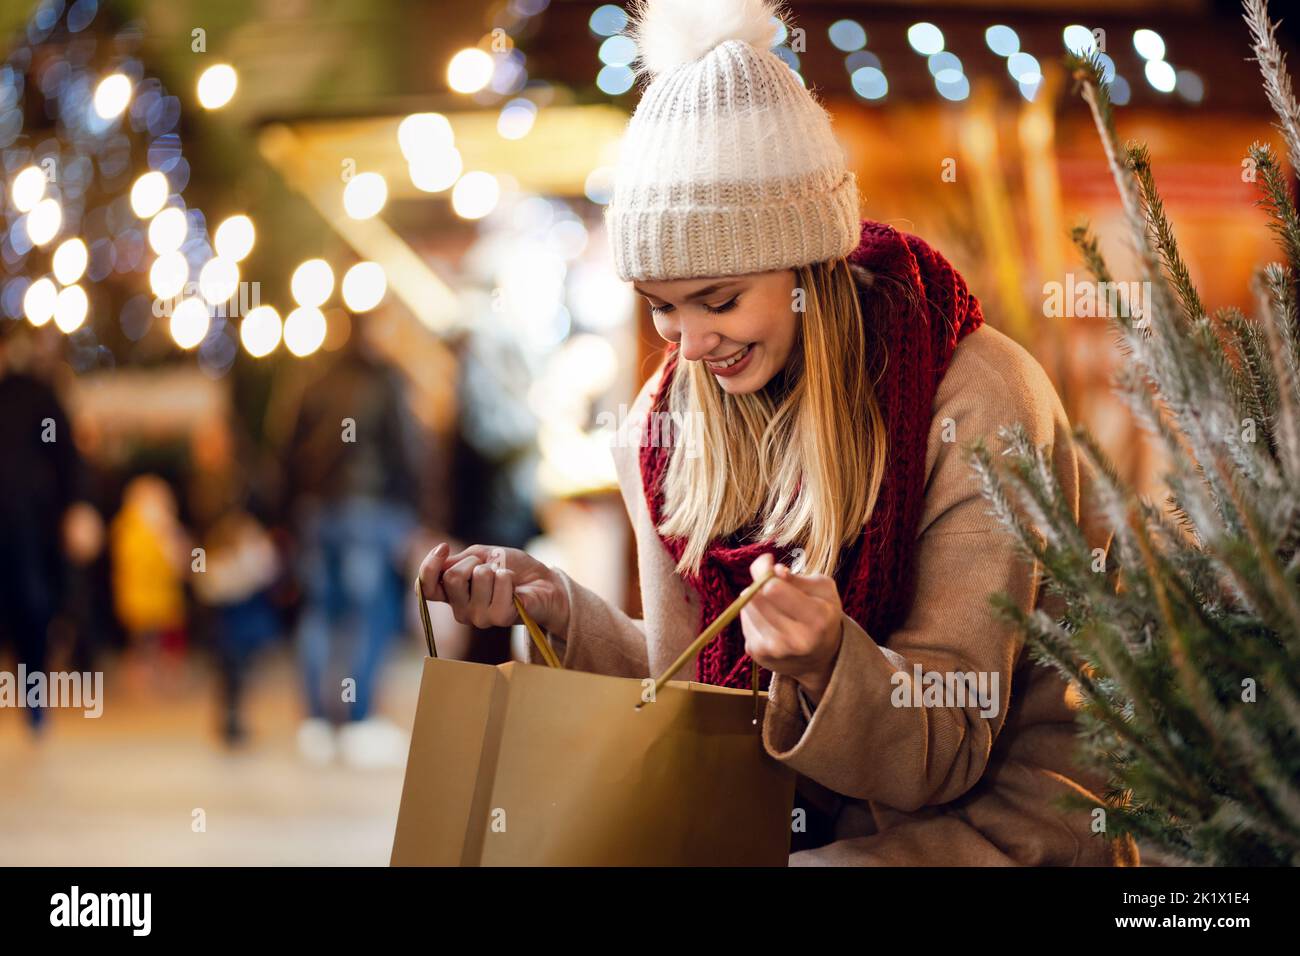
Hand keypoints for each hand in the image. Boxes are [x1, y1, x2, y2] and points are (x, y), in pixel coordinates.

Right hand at [417, 542, 569, 636]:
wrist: (544, 584)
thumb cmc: (512, 569)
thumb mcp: (480, 556)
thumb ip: (458, 560)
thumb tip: (441, 558)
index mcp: (453, 596)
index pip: (425, 587)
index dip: (429, 566)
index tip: (444, 548)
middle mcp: (462, 611)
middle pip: (452, 577)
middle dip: (474, 562)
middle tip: (490, 567)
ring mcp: (480, 617)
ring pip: (478, 576)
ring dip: (496, 568)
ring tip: (506, 578)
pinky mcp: (500, 618)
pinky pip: (500, 581)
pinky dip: (509, 575)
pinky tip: (515, 586)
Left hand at [740, 553, 843, 704]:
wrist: (819, 657)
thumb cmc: (822, 614)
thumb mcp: (823, 590)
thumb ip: (798, 577)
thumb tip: (774, 570)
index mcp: (817, 619)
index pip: (773, 589)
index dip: (765, 569)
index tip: (769, 560)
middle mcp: (795, 640)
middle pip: (755, 596)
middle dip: (760, 581)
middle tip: (771, 580)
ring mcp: (774, 650)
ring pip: (746, 606)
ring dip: (755, 597)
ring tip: (773, 601)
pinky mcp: (757, 654)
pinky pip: (744, 620)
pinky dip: (753, 612)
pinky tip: (769, 617)